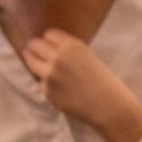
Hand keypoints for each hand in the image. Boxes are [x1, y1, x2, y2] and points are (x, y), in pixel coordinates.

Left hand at [23, 29, 141, 141]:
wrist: (109, 107)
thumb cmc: (106, 82)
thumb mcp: (89, 58)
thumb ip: (70, 52)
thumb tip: (52, 50)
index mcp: (72, 46)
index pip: (49, 34)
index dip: (49, 40)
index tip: (49, 45)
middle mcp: (58, 57)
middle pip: (35, 44)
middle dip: (35, 48)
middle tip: (36, 53)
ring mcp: (50, 74)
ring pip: (31, 62)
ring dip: (35, 63)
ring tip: (45, 69)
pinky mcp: (47, 91)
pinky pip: (41, 83)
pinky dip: (47, 85)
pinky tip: (60, 90)